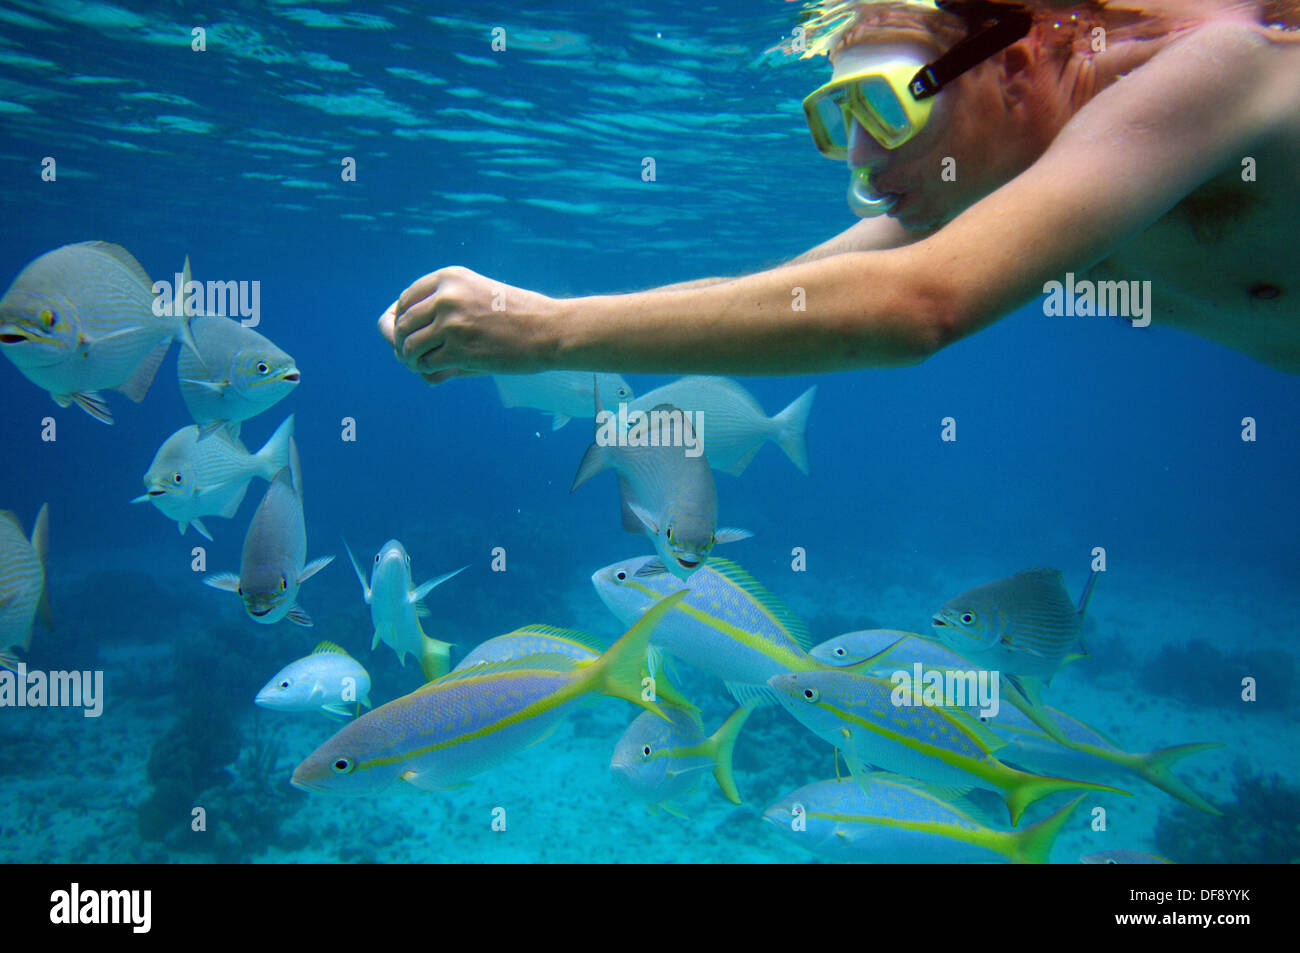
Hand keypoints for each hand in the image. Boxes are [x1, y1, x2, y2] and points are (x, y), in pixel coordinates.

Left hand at [378, 266, 561, 383]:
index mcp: (450, 277)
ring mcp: (450, 323)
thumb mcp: (477, 295)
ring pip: (408, 346)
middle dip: (402, 342)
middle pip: (401, 323)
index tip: (407, 333)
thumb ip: (442, 310)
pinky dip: (427, 372)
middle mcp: (446, 296)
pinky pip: (425, 364)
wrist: (549, 330)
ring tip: (424, 365)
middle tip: (413, 355)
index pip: (406, 299)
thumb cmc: (517, 316)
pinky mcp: (457, 350)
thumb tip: (394, 344)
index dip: (400, 319)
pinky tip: (439, 372)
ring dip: (412, 359)